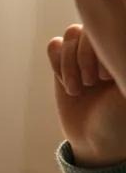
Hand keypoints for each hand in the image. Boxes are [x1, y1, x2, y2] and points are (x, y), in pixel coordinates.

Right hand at [49, 25, 125, 167]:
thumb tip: (114, 43)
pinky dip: (56, 63)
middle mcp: (108, 48)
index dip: (98, 52)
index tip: (106, 79)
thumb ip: (120, 64)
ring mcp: (86, 54)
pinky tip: (66, 84)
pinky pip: (54, 46)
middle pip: (87, 28)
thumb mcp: (125, 91)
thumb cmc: (119, 121)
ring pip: (70, 34)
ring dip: (69, 64)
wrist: (97, 143)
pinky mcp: (65, 64)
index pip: (106, 29)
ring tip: (79, 89)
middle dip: (83, 59)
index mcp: (122, 51)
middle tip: (92, 85)